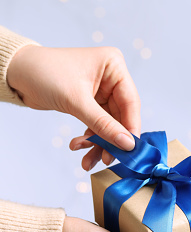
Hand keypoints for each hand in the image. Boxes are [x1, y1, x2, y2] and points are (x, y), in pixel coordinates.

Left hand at [6, 45, 140, 170]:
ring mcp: (101, 91)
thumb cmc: (43, 73)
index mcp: (114, 66)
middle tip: (107, 159)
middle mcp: (111, 78)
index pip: (131, 102)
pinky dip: (89, 138)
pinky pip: (96, 125)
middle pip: (120, 116)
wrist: (14, 73)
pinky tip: (78, 146)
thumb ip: (104, 125)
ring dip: (99, 143)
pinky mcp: (90, 103)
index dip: (131, 128)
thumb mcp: (77, 101)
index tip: (129, 149)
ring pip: (108, 124)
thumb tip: (127, 144)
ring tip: (88, 160)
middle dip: (111, 140)